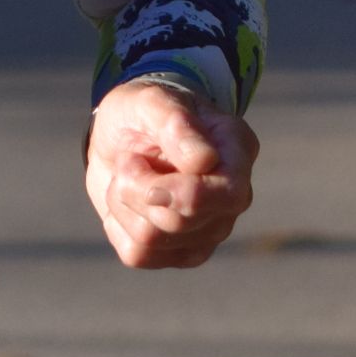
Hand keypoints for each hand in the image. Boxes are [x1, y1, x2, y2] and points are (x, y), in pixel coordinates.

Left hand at [84, 81, 257, 268]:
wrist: (123, 134)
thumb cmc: (146, 112)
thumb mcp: (152, 102)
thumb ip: (177, 125)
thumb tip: (204, 162)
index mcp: (237, 152)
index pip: (227, 194)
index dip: (179, 191)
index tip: (135, 161)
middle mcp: (231, 199)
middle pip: (180, 221)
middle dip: (136, 188)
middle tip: (128, 159)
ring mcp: (208, 232)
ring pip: (152, 240)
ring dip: (123, 202)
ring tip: (129, 174)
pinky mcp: (177, 253)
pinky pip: (138, 255)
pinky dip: (117, 224)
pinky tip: (127, 200)